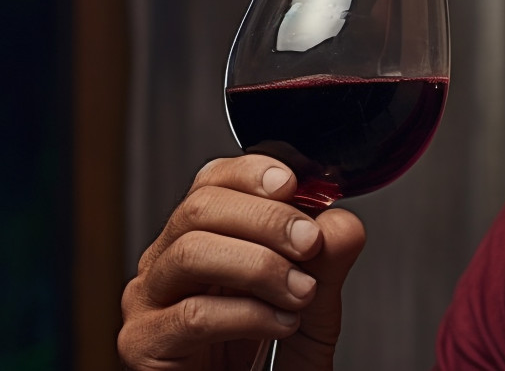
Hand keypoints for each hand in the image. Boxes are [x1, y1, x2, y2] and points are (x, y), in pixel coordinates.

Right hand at [118, 155, 365, 369]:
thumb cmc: (275, 355)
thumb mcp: (314, 299)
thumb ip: (328, 257)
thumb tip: (340, 221)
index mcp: (205, 235)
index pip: (214, 180)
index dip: (252, 173)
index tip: (294, 184)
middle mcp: (169, 261)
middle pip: (200, 207)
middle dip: (266, 218)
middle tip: (309, 243)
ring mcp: (149, 301)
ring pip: (191, 252)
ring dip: (260, 266)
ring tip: (302, 293)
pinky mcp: (143, 344)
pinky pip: (192, 315)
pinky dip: (248, 314)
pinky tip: (279, 323)